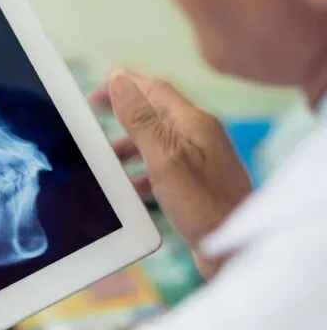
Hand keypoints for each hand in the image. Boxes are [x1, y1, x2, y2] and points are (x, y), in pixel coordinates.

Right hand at [91, 70, 251, 278]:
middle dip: (124, 112)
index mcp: (194, 123)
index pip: (156, 90)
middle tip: (94, 112)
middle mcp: (199, 137)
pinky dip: (141, 171)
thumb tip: (119, 80)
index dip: (126, 83)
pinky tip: (129, 186)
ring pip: (156, 142)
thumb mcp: (164, 158)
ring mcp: (200, 161)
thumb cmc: (204, 205)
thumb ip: (141, 120)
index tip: (98, 83)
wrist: (236, 249)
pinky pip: (162, 167)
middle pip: (156, 114)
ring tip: (105, 157)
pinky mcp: (197, 184)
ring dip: (129, 145)